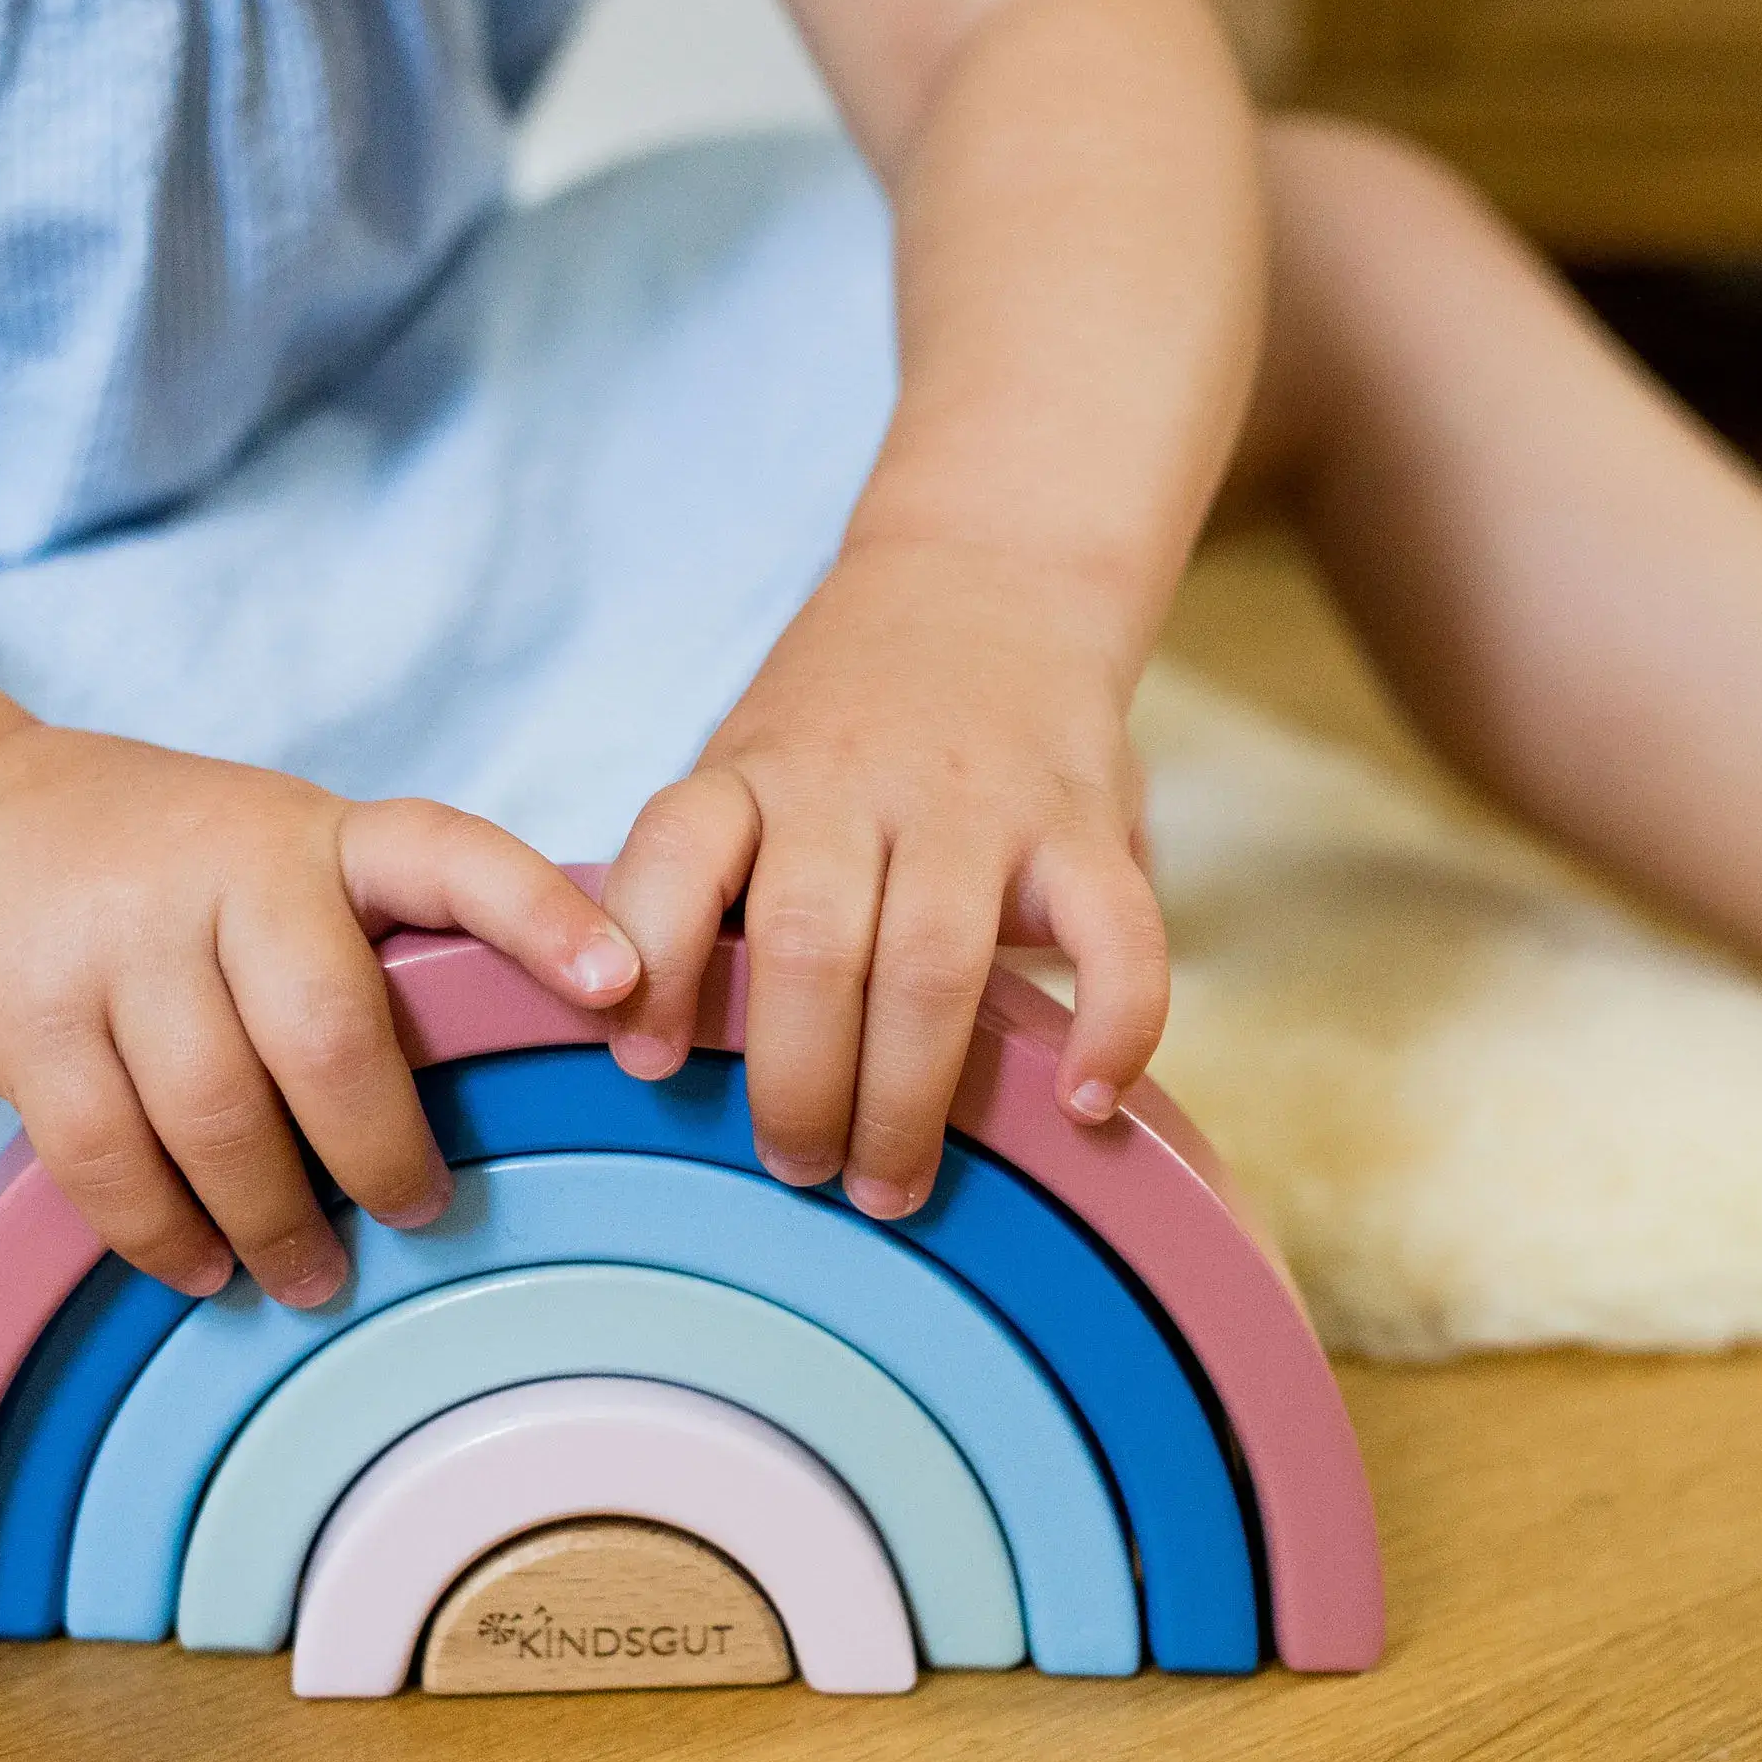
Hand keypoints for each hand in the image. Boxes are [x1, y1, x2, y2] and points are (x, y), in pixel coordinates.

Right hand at [0, 726, 642, 1304]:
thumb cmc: (177, 874)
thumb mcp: (290, 860)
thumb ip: (380, 937)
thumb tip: (531, 1077)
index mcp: (322, 837)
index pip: (450, 855)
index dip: (541, 918)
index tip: (621, 987)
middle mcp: (225, 871)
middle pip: (327, 1036)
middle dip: (381, 1152)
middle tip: (417, 1210)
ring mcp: (117, 939)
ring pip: (217, 1113)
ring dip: (272, 1221)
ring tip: (306, 1273)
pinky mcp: (25, 1013)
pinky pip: (107, 1155)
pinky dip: (163, 1232)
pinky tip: (200, 1265)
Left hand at [602, 538, 1165, 1219]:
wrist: (986, 573)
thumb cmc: (844, 724)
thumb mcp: (752, 768)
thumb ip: (722, 885)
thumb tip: (659, 1057)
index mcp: (752, 774)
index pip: (677, 855)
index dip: (652, 959)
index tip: (646, 1063)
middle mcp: (853, 783)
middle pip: (808, 944)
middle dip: (796, 1083)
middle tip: (797, 1172)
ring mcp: (973, 799)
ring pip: (933, 958)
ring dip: (906, 1093)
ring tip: (890, 1188)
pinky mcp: (1083, 817)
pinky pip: (1115, 929)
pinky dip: (1110, 1023)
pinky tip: (1082, 1103)